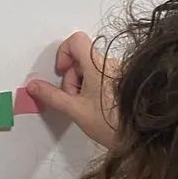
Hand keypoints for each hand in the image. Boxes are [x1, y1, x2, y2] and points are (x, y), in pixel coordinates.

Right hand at [26, 31, 118, 147]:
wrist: (142, 138)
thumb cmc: (113, 124)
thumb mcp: (75, 110)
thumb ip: (51, 96)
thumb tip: (35, 86)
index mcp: (97, 65)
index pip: (76, 40)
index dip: (63, 53)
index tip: (61, 72)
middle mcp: (111, 64)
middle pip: (82, 58)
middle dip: (72, 77)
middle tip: (74, 98)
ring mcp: (120, 73)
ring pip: (92, 69)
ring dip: (83, 84)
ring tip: (87, 106)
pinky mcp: (126, 83)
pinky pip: (104, 77)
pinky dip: (95, 88)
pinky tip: (98, 107)